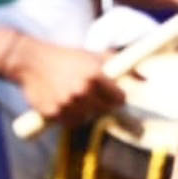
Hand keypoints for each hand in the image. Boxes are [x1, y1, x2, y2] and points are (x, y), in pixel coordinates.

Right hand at [6, 36, 124, 128]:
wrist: (32, 61)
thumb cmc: (67, 56)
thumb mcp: (93, 55)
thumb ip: (120, 64)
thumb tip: (145, 77)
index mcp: (94, 75)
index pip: (119, 98)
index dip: (119, 97)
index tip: (116, 95)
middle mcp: (82, 91)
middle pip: (104, 110)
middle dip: (103, 103)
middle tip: (94, 94)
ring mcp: (67, 104)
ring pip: (87, 118)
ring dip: (86, 111)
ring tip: (78, 96)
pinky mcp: (53, 114)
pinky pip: (70, 123)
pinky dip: (71, 116)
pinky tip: (66, 102)